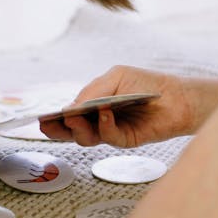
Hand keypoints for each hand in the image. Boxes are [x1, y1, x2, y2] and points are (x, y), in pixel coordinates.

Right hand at [38, 66, 217, 146]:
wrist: (177, 95)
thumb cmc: (145, 83)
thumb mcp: (116, 78)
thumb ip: (93, 91)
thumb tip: (71, 107)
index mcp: (94, 104)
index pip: (69, 114)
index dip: (54, 118)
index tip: (41, 119)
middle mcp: (99, 121)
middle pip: (72, 130)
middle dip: (59, 129)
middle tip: (48, 126)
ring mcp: (112, 131)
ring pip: (87, 138)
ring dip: (79, 128)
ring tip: (75, 116)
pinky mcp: (126, 140)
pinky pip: (110, 137)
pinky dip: (105, 126)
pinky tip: (105, 114)